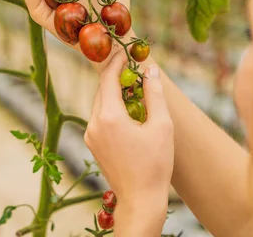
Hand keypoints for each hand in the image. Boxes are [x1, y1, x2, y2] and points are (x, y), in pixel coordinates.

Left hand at [85, 53, 173, 235]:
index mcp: (109, 116)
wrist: (140, 200)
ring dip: (114, 93)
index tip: (125, 52)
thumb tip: (151, 70)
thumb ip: (155, 94)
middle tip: (132, 67)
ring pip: (100, 104)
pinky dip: (111, 108)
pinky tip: (128, 111)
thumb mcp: (161, 125)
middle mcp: (94, 123)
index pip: (107, 79)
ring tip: (133, 88)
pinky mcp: (93, 144)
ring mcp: (91, 135)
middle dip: (115, 77)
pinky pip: (100, 117)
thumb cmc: (155, 164)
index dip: (116, 62)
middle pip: (102, 90)